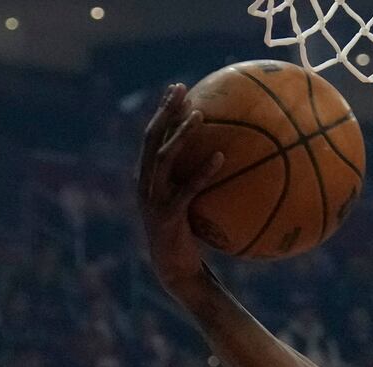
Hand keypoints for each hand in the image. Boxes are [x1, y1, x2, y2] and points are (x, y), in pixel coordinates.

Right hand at [137, 84, 223, 292]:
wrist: (176, 272)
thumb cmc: (189, 238)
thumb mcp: (191, 206)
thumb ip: (198, 183)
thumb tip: (228, 161)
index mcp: (147, 178)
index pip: (152, 136)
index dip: (162, 111)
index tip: (177, 89)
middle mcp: (145, 184)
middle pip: (151, 138)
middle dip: (165, 111)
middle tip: (180, 89)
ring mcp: (153, 200)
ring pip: (163, 158)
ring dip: (180, 135)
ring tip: (199, 115)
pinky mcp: (168, 216)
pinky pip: (188, 189)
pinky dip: (203, 171)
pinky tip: (222, 157)